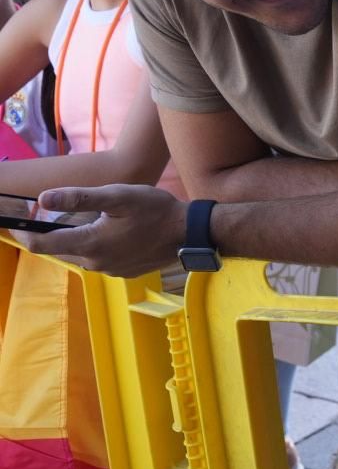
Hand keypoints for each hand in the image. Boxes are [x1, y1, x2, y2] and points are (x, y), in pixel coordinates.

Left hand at [23, 184, 185, 277]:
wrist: (190, 233)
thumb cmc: (155, 210)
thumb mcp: (118, 196)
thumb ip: (79, 197)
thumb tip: (43, 198)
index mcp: (89, 244)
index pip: (42, 245)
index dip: (24, 233)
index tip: (17, 222)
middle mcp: (95, 263)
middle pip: (61, 250)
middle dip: (56, 233)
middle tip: (62, 213)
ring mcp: (110, 270)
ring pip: (82, 254)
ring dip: (81, 240)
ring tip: (95, 220)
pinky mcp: (124, 273)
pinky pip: (101, 260)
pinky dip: (100, 247)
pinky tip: (117, 233)